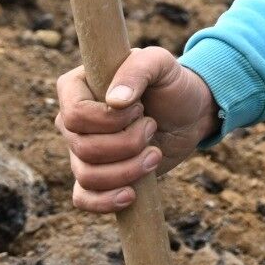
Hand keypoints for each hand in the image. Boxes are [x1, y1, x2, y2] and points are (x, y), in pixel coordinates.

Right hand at [55, 47, 214, 214]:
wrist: (190, 114)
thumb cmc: (171, 83)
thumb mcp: (161, 63)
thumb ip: (138, 69)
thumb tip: (115, 100)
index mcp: (77, 88)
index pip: (73, 114)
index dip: (108, 120)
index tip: (139, 109)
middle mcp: (73, 122)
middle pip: (83, 147)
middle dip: (126, 143)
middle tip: (152, 128)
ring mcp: (82, 151)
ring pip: (87, 175)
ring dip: (128, 170)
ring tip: (154, 154)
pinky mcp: (97, 175)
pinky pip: (83, 198)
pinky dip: (105, 201)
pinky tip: (130, 195)